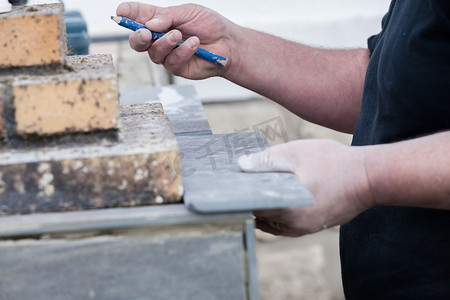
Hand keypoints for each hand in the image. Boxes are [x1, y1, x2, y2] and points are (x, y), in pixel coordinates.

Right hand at [116, 2, 235, 78]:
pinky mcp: (178, 67)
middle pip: (137, 41)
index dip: (127, 14)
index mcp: (158, 21)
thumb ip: (168, 16)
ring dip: (166, 43)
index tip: (122, 11)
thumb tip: (150, 24)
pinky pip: (172, 62)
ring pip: (154, 53)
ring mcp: (167, 55)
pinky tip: (194, 44)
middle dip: (138, 37)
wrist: (228, 43)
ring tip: (180, 35)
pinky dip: (183, 51)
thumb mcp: (189, 12)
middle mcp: (159, 39)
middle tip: (145, 33)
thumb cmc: (209, 25)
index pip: (137, 16)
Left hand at [238, 139, 373, 236]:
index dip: (242, 195)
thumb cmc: (333, 162)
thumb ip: (266, 160)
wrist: (370, 176)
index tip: (235, 185)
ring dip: (267, 208)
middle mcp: (295, 226)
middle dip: (253, 201)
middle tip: (247, 183)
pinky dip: (282, 212)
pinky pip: (290, 223)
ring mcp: (307, 228)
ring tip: (262, 188)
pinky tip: (281, 196)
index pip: (252, 208)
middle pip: (263, 217)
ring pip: (276, 222)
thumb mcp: (296, 154)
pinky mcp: (316, 225)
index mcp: (287, 209)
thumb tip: (241, 165)